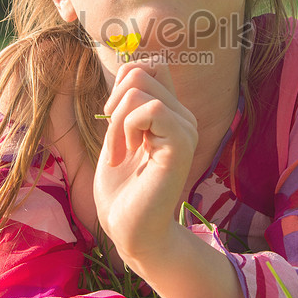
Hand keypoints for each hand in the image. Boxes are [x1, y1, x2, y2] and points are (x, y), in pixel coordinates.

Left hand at [93, 60, 197, 267]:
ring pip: (140, 87)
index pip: (151, 67)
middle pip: (142, 72)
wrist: (130, 231)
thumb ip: (127, 104)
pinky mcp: (181, 144)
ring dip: (116, 120)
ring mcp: (185, 130)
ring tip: (117, 153)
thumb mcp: (119, 135)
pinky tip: (125, 155)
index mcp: (171, 115)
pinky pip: (152, 109)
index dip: (123, 82)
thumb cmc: (122, 190)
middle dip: (114, 102)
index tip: (111, 119)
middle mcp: (184, 118)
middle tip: (113, 140)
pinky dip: (126, 128)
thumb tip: (127, 69)